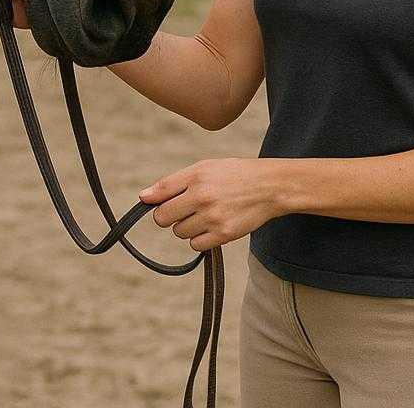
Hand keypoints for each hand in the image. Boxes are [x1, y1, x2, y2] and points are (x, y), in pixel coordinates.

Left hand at [138, 158, 284, 251]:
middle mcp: (202, 196)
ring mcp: (213, 217)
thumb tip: (144, 197)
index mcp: (196, 176)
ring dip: (186, 227)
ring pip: (179, 232)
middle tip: (184, 209)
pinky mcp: (224, 234)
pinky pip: (196, 245)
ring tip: (204, 215)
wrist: (270, 186)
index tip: (154, 203)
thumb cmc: (233, 175)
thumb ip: (173, 183)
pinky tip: (211, 227)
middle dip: (169, 216)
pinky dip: (200, 239)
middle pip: (163, 218)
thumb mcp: (204, 168)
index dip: (153, 201)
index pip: (160, 193)